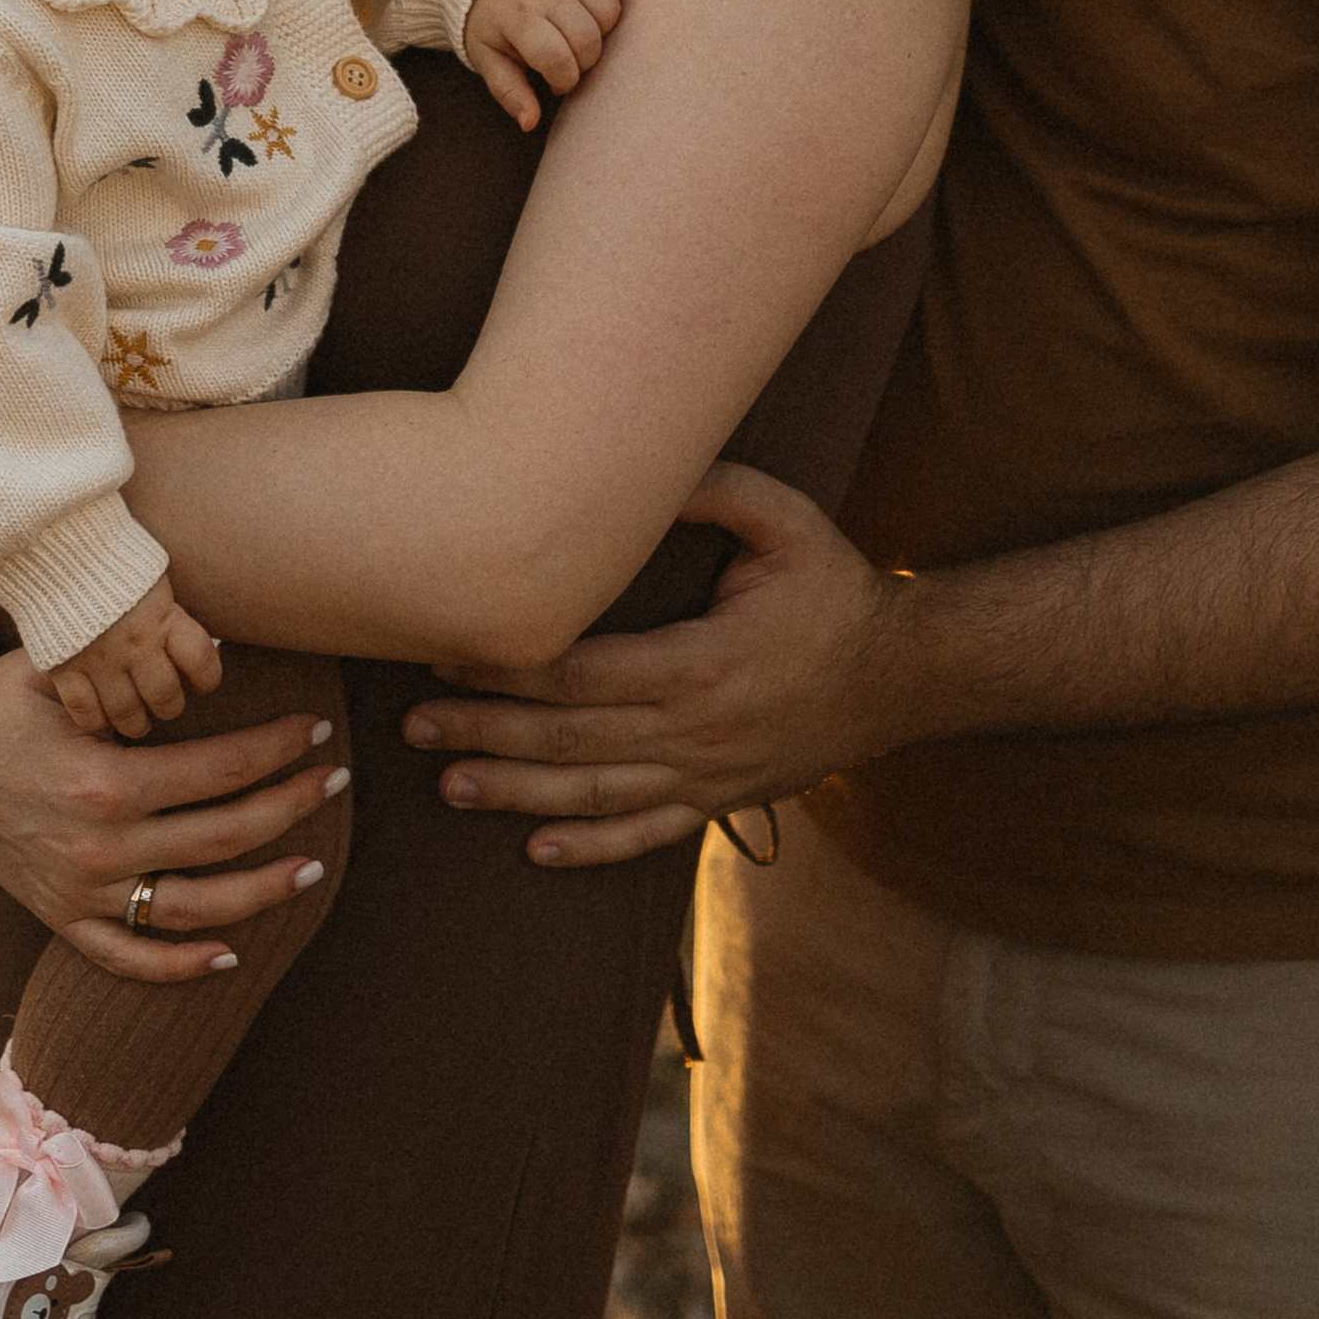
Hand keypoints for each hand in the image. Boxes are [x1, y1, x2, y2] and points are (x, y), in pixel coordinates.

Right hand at [0, 644, 346, 979]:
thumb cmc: (2, 701)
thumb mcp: (57, 669)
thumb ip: (129, 662)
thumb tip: (217, 638)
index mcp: (105, 782)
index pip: (221, 771)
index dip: (278, 750)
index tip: (319, 733)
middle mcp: (99, 847)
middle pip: (223, 837)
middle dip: (291, 807)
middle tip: (337, 783)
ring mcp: (81, 891)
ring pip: (193, 908)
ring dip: (261, 891)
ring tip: (313, 866)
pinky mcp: (62, 919)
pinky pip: (129, 957)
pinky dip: (181, 964)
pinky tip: (231, 953)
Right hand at [36, 571, 223, 737]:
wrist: (55, 544)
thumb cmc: (111, 559)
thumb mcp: (153, 577)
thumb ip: (171, 613)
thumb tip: (190, 644)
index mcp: (163, 616)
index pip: (202, 661)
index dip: (208, 678)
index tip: (201, 682)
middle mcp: (135, 642)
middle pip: (165, 697)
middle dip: (169, 706)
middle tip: (162, 704)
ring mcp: (99, 658)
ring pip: (128, 714)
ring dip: (135, 722)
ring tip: (135, 719)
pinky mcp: (64, 667)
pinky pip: (85, 712)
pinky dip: (95, 721)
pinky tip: (100, 717)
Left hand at [400, 460, 913, 866]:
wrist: (904, 675)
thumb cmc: (836, 588)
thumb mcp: (788, 522)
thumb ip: (714, 491)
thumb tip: (638, 468)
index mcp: (704, 663)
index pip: (583, 674)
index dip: (510, 668)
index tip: (449, 653)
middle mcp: (699, 730)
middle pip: (572, 739)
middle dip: (487, 732)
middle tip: (414, 724)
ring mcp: (709, 775)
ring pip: (596, 795)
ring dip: (517, 793)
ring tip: (449, 784)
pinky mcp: (722, 800)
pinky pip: (649, 836)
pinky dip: (591, 849)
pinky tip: (536, 850)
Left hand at [462, 0, 630, 133]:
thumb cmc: (491, 20)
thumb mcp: (488, 58)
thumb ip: (509, 91)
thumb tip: (529, 123)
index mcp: (518, 18)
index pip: (559, 61)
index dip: (565, 81)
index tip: (556, 82)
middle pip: (589, 38)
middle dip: (585, 60)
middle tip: (570, 59)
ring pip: (610, 8)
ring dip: (604, 28)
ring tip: (582, 32)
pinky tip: (597, 3)